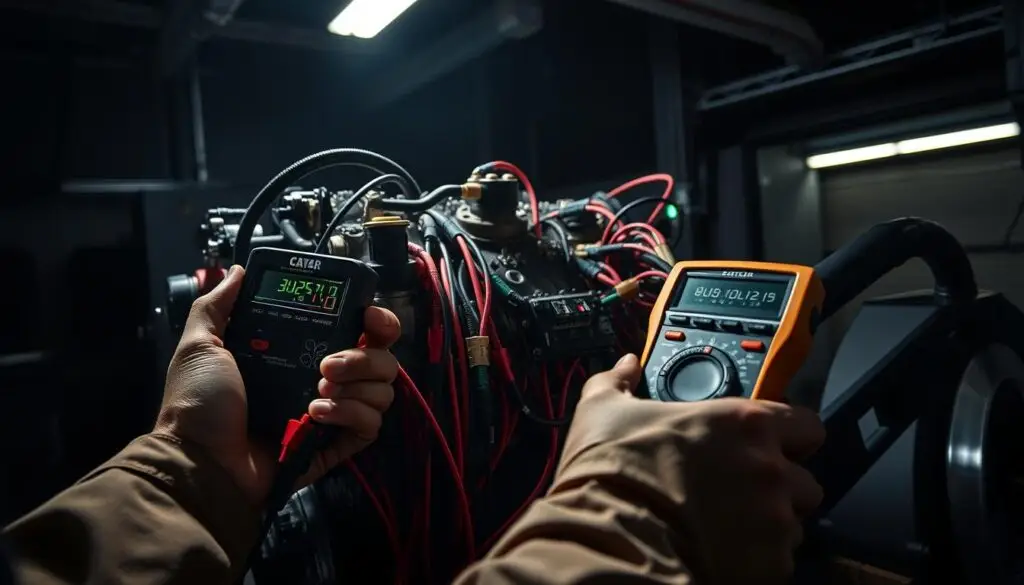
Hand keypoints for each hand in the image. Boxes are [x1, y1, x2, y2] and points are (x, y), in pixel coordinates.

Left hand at [155, 265, 400, 504]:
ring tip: (316, 393)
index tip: (368, 318)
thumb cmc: (199, 401)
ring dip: (356, 387)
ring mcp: (333, 414)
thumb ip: (217, 305)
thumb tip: (240, 270)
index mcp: (299, 351)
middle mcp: (323, 378)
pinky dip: (351, 415)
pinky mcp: (335, 446)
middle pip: (381, 359)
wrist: (200, 460)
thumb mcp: (201, 344)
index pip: (359, 330)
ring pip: (382, 391)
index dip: (375, 320)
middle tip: (327, 364)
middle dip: (364, 357)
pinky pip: (369, 426)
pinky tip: (317, 415)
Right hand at [556, 354, 824, 584]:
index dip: (792, 436)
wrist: (612, 539)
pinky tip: (722, 553)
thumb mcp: (603, 411)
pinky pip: (777, 563)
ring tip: (729, 528)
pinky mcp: (768, 565)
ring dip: (769, 526)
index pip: (806, 424)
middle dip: (782, 488)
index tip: (773, 444)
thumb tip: (625, 366)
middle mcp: (768, 469)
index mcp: (742, 423)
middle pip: (806, 481)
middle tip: (744, 492)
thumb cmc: (611, 473)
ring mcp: (773, 520)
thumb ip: (619, 382)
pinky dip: (757, 561)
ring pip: (793, 525)